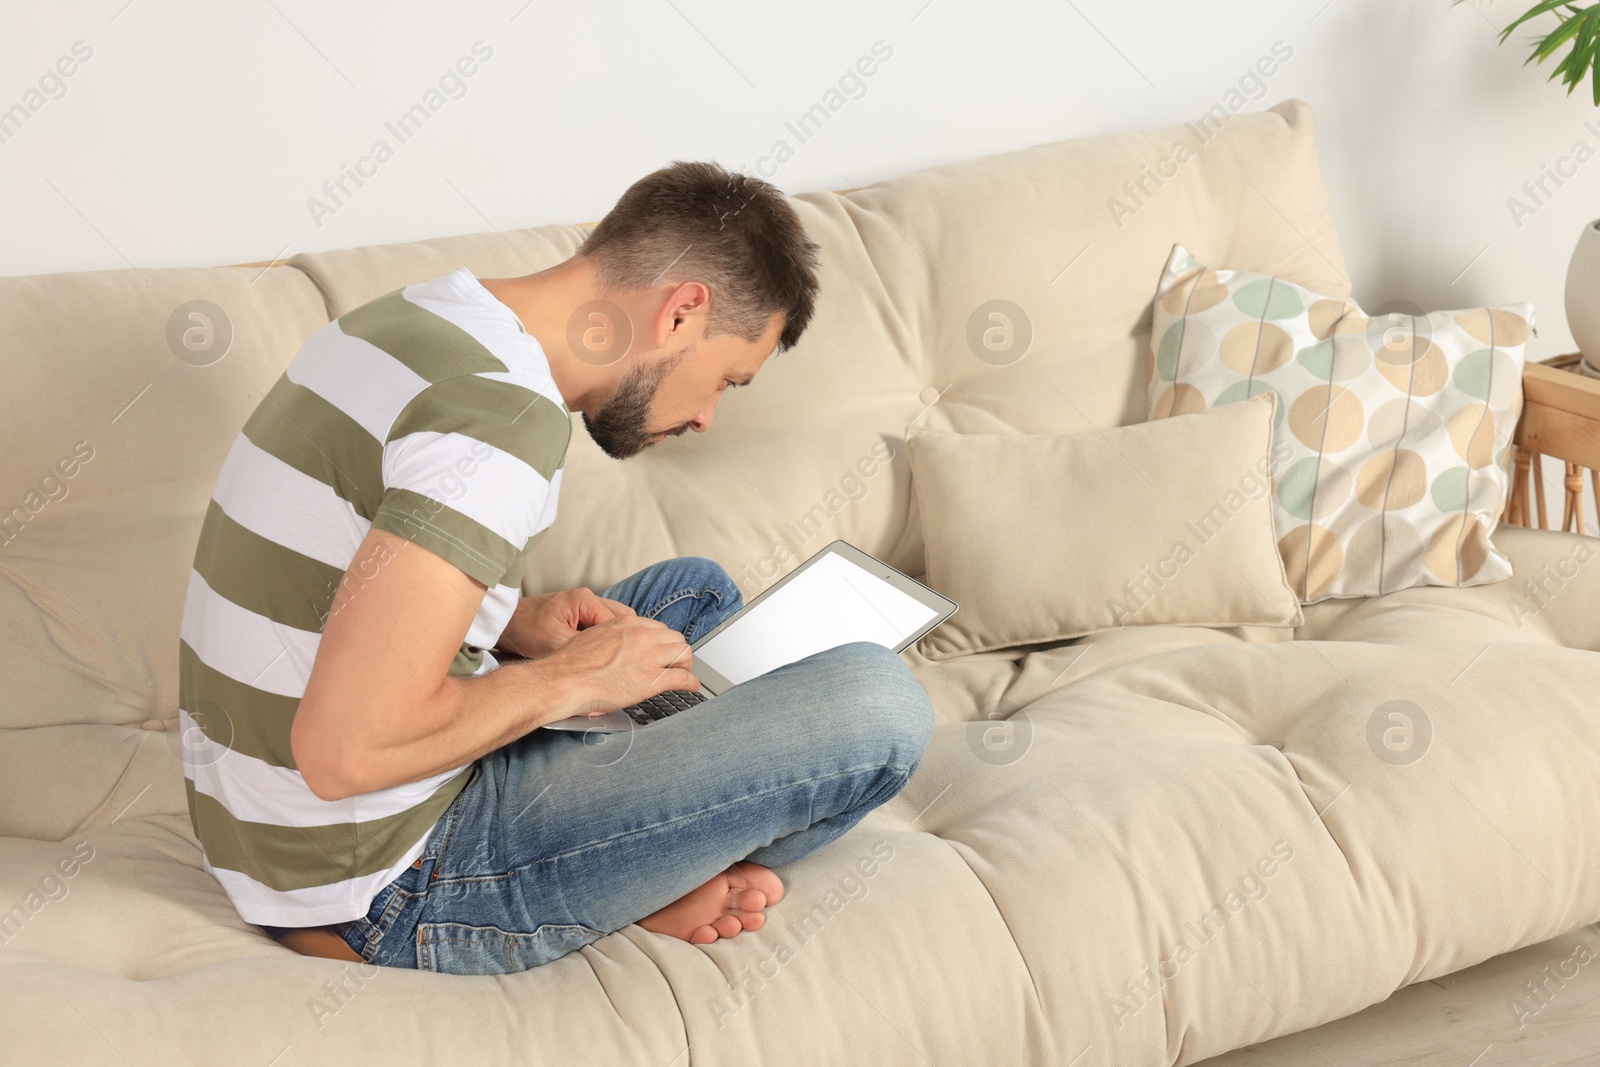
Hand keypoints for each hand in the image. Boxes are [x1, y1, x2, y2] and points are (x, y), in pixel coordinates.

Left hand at [497, 588, 636, 660]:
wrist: (504, 625)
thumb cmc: (526, 631)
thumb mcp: (557, 643)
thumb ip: (586, 648)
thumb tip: (611, 660)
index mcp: (585, 600)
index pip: (621, 621)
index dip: (624, 643)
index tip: (624, 662)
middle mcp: (588, 598)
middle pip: (622, 619)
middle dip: (622, 640)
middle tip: (619, 662)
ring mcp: (583, 605)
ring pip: (612, 623)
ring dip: (612, 640)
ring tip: (609, 660)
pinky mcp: (578, 614)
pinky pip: (600, 625)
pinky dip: (601, 639)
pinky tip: (596, 654)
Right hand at [542, 615, 698, 717]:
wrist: (565, 679)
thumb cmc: (571, 663)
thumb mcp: (593, 636)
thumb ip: (611, 638)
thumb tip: (615, 649)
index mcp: (626, 624)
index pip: (658, 628)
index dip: (662, 642)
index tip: (662, 650)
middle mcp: (641, 636)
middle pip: (675, 639)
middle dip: (676, 652)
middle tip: (674, 663)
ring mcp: (649, 657)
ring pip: (683, 654)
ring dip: (685, 665)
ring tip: (683, 674)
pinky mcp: (652, 679)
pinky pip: (683, 678)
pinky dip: (691, 682)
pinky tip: (691, 687)